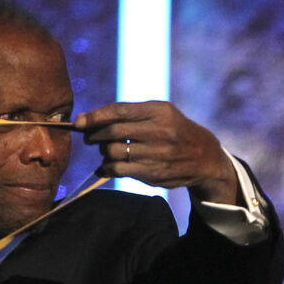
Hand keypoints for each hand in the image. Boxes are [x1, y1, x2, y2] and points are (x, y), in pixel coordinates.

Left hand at [73, 102, 239, 202]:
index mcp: (159, 111)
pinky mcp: (154, 173)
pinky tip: (106, 167)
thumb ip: (130, 113)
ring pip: (113, 152)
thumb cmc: (174, 130)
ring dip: (104, 152)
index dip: (95, 117)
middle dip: (95, 135)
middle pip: (113, 132)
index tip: (79, 122)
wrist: (204, 156)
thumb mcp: (160, 113)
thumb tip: (89, 120)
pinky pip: (120, 170)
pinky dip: (107, 168)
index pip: (119, 111)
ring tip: (106, 151)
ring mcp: (157, 154)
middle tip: (90, 137)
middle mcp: (159, 132)